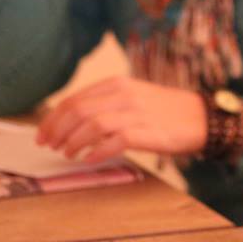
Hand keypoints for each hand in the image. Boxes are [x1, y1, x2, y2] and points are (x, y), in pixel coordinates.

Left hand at [35, 76, 206, 161]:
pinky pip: (116, 141)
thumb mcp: (132, 97)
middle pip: (79, 110)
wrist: (200, 117)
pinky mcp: (148, 131)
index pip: (75, 99)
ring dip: (74, 141)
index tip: (42, 133)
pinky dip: (98, 151)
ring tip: (67, 153)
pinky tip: (89, 158)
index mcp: (118, 84)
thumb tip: (71, 120)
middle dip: (57, 130)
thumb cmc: (163, 111)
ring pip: (93, 124)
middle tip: (49, 145)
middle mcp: (125, 95)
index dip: (53, 118)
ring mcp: (137, 113)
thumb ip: (105, 103)